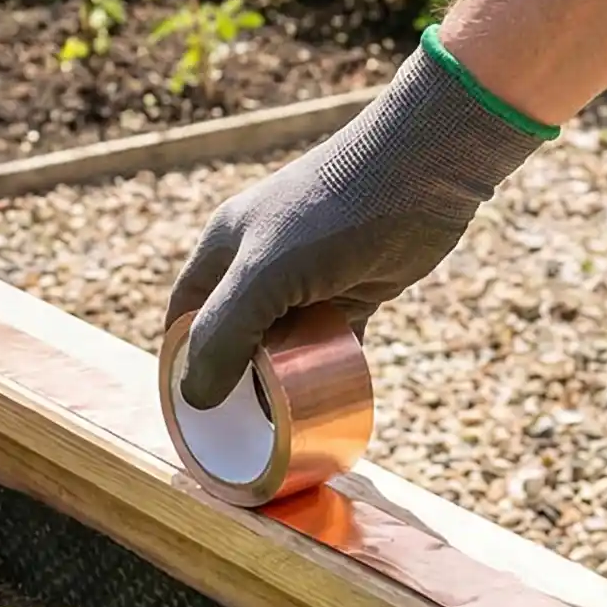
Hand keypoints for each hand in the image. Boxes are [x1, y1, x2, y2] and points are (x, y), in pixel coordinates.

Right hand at [167, 47, 548, 407]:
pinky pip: (327, 344)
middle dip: (235, 384)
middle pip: (233, 337)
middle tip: (240, 436)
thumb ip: (224, 334)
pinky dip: (325, 373)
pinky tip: (327, 406)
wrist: (424, 169)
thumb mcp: (266, 275)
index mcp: (224, 250)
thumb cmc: (335, 212)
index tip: (192, 417)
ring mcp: (307, 280)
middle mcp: (259, 264)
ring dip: (282, 384)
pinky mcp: (352, 292)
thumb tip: (194, 398)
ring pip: (282, 345)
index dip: (182, 366)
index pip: (185, 318)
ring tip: (282, 431)